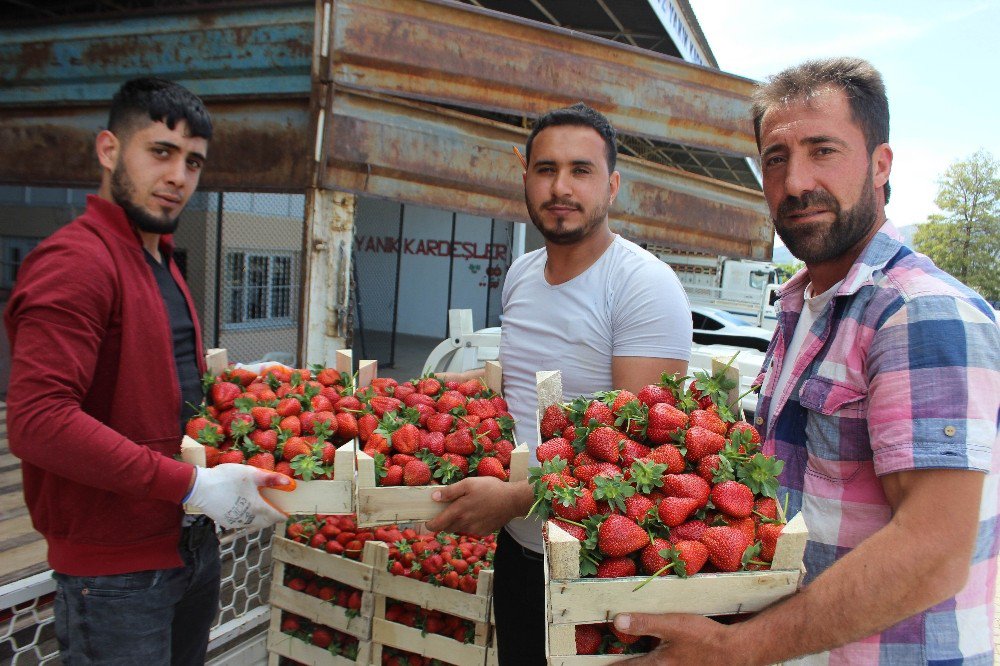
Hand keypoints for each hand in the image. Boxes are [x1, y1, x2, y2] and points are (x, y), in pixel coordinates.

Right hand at [186, 464, 290, 530]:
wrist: (200, 488)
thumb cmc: (227, 478)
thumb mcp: (251, 474)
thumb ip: (270, 479)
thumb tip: (289, 482)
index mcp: (257, 508)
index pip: (276, 516)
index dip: (283, 515)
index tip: (287, 513)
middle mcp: (248, 519)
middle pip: (265, 522)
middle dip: (272, 517)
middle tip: (275, 509)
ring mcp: (236, 522)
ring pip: (253, 524)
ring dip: (260, 518)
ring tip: (261, 508)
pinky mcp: (226, 522)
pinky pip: (242, 523)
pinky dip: (248, 518)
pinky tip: (245, 509)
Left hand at [425, 477, 527, 534]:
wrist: (512, 500)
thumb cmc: (490, 488)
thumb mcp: (468, 483)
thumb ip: (450, 491)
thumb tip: (434, 497)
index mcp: (459, 511)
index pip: (438, 524)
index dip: (430, 525)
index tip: (427, 522)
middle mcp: (465, 524)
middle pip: (447, 528)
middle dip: (444, 522)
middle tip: (447, 511)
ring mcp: (475, 530)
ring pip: (459, 529)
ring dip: (457, 523)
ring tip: (464, 510)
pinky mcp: (484, 532)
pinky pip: (471, 530)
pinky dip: (469, 524)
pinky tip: (477, 514)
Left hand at [612, 613, 752, 665]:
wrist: (735, 653)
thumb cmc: (704, 638)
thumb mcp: (673, 625)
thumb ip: (645, 623)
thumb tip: (618, 621)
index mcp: (657, 664)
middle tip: (614, 664)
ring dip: (643, 664)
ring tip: (636, 659)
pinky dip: (658, 664)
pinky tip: (660, 658)